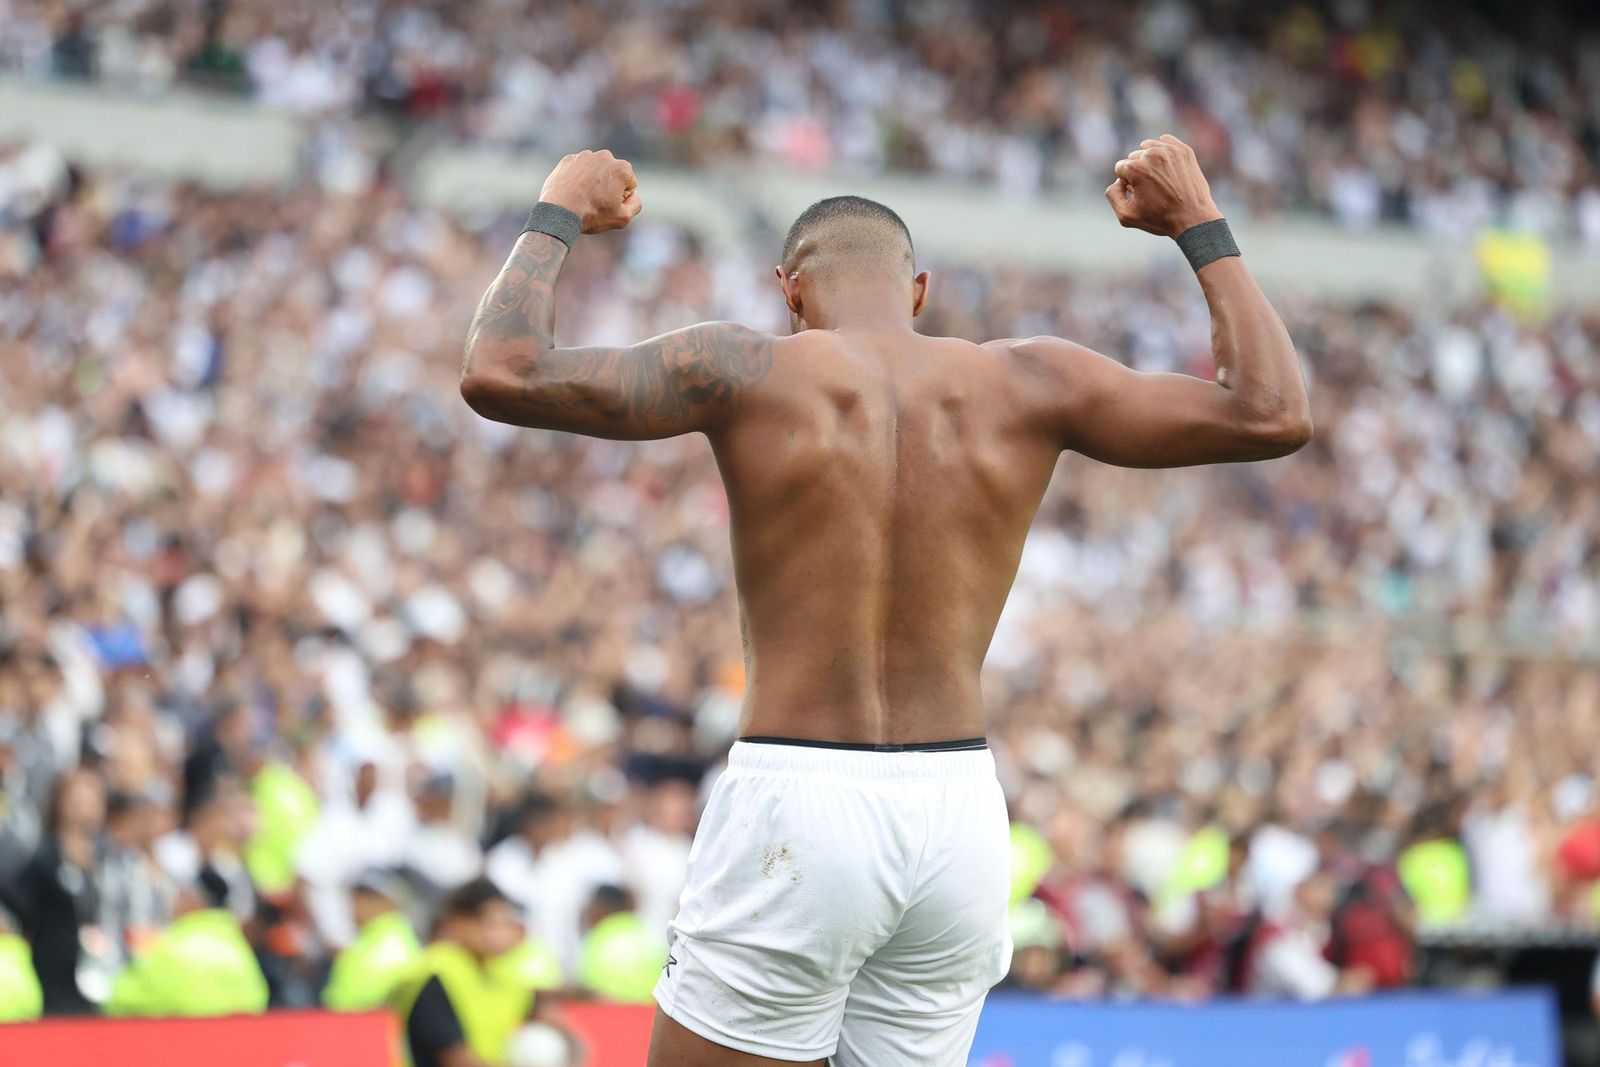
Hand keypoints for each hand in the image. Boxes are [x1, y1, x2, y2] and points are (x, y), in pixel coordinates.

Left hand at [539, 149, 642, 233]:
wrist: (558, 213)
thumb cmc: (592, 215)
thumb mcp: (623, 218)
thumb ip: (636, 204)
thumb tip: (633, 195)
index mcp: (622, 168)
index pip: (630, 184)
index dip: (622, 198)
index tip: (609, 205)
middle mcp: (604, 156)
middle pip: (613, 174)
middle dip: (608, 186)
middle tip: (596, 202)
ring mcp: (584, 156)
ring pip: (595, 170)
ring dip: (593, 181)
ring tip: (583, 198)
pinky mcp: (568, 159)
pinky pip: (579, 169)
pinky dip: (578, 178)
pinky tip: (573, 192)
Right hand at [1104, 135, 1220, 237]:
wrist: (1193, 218)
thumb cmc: (1159, 219)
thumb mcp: (1126, 215)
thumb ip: (1112, 194)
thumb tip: (1117, 180)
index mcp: (1136, 168)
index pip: (1120, 168)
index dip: (1127, 183)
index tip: (1138, 193)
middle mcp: (1152, 155)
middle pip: (1134, 157)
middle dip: (1138, 171)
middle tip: (1151, 189)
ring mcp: (1170, 150)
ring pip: (1148, 147)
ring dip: (1148, 160)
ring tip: (1158, 178)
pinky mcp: (1184, 150)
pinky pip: (1165, 141)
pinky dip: (1162, 151)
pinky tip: (1166, 167)